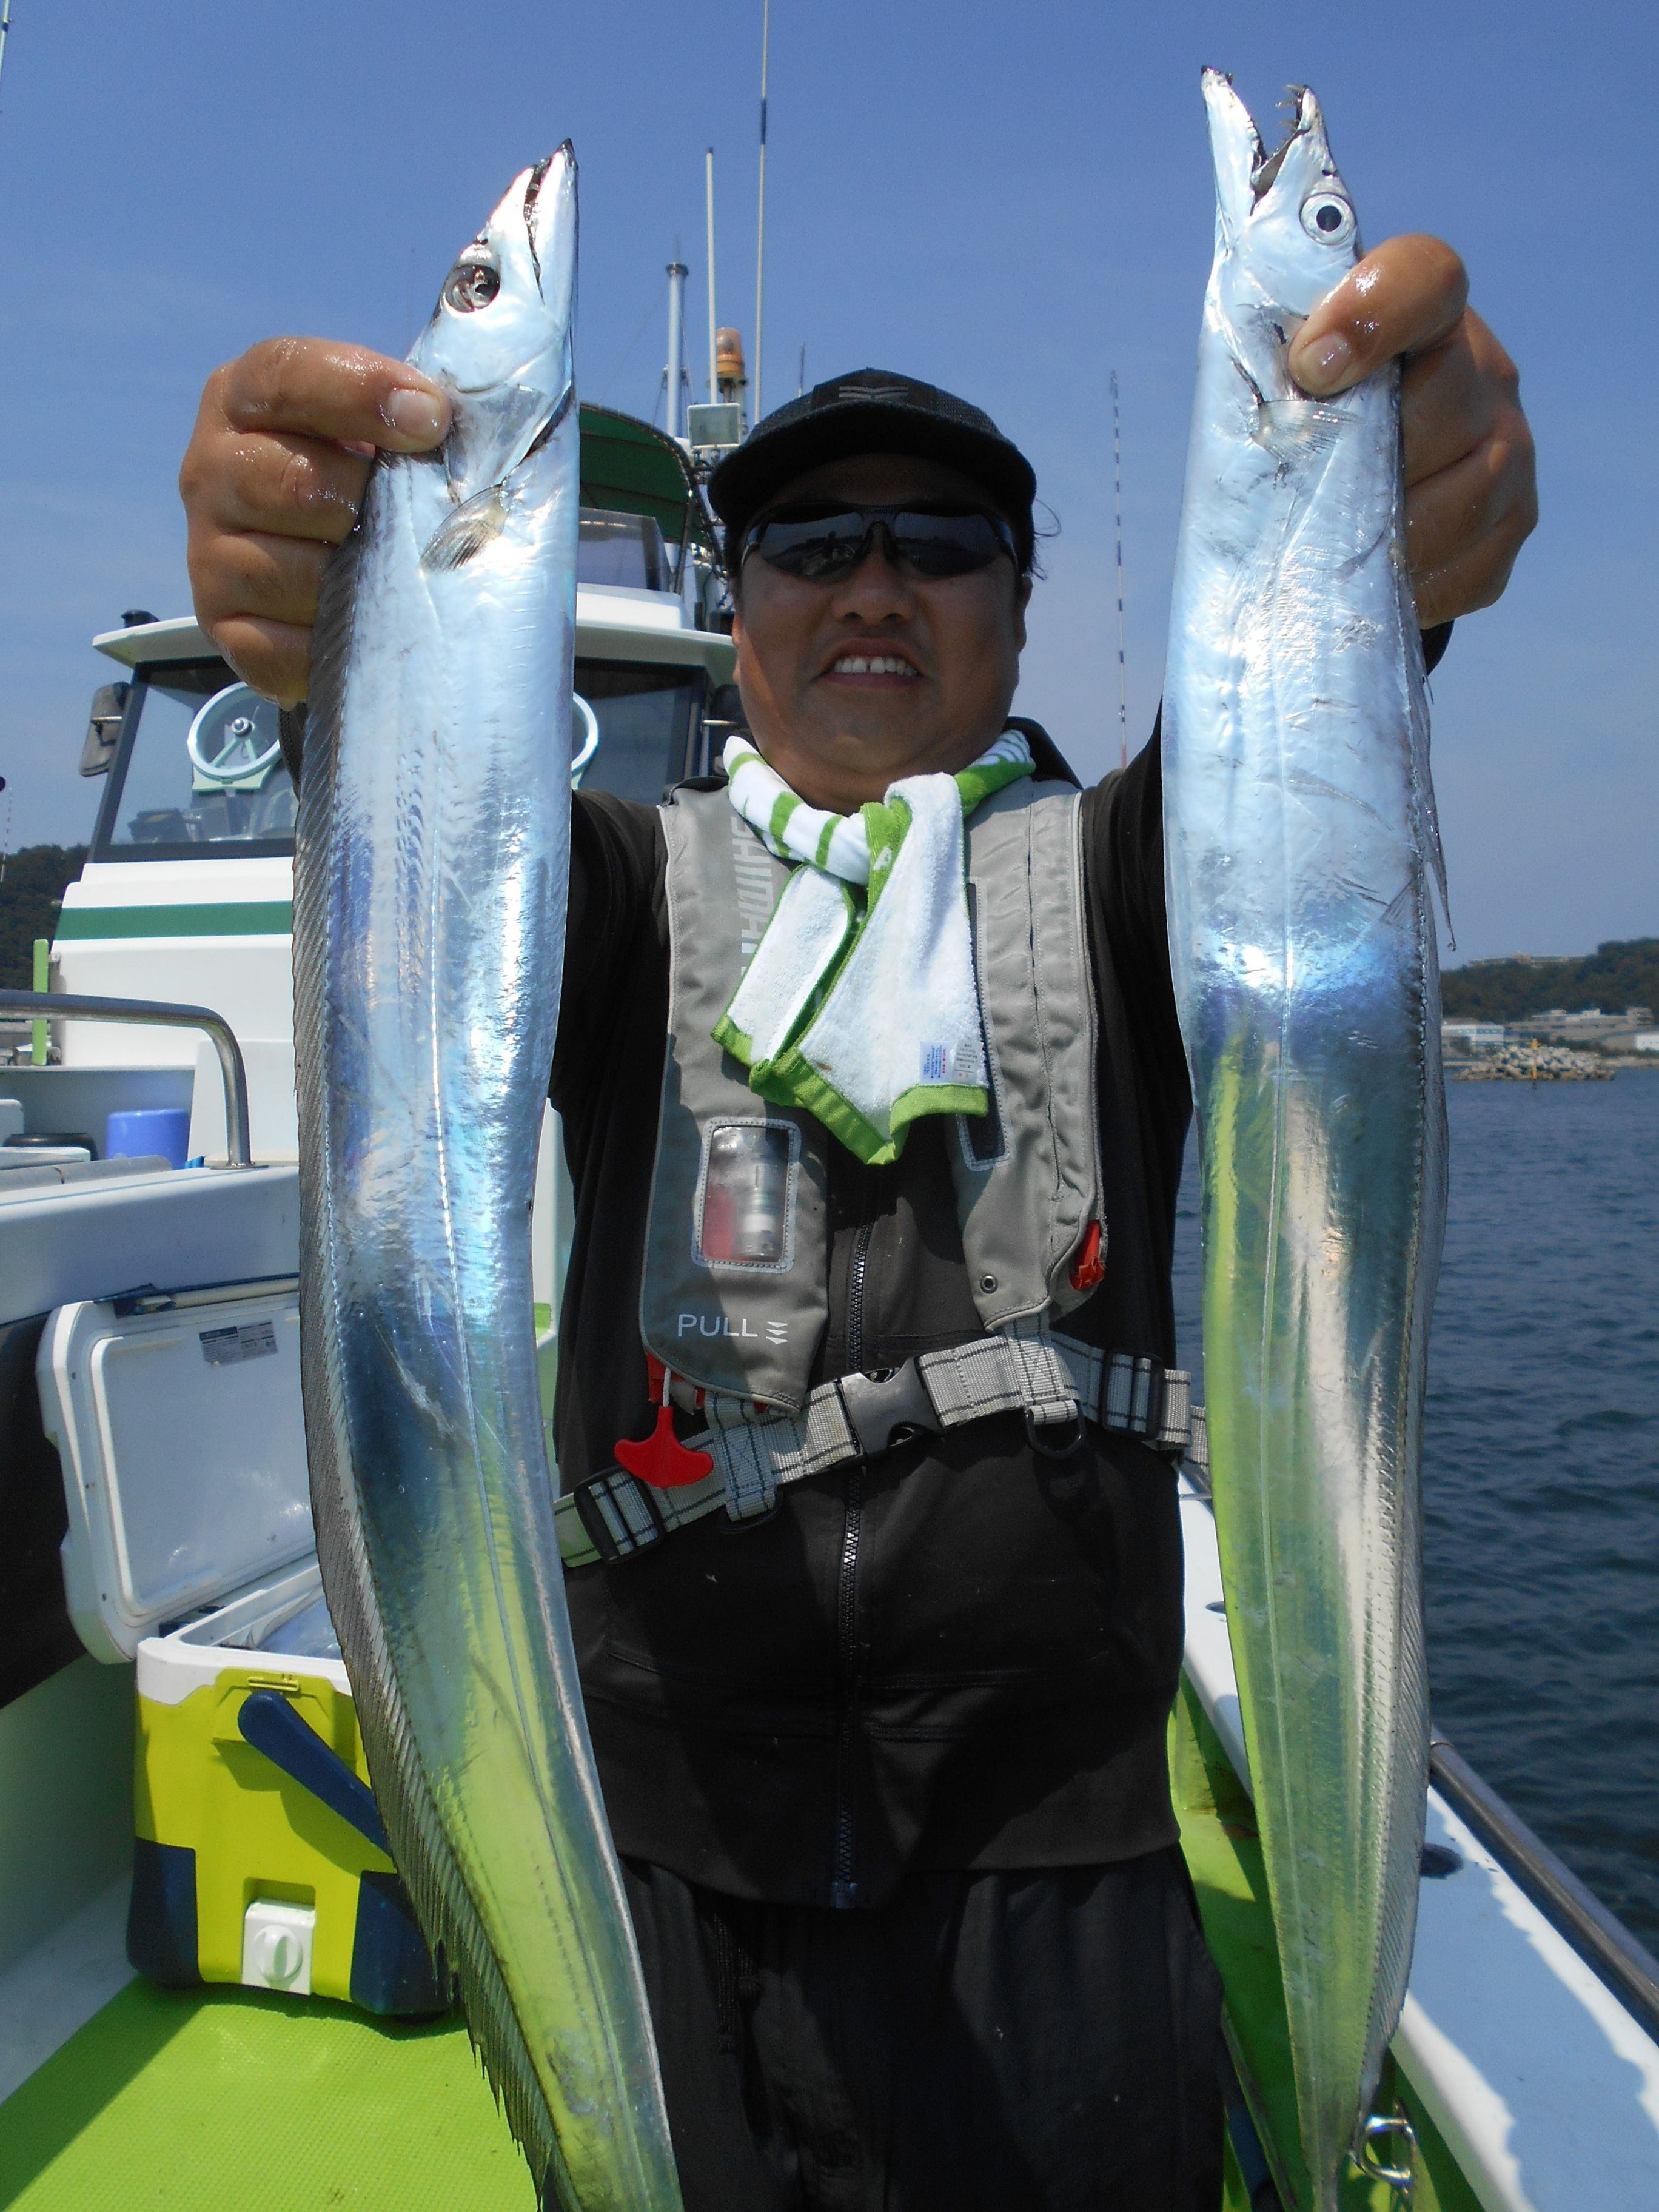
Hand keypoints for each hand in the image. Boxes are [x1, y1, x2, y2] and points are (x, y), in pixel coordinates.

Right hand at [179, 338, 451, 705]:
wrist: (333, 565)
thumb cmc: (369, 484)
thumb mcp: (382, 432)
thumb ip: (414, 418)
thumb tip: (467, 429)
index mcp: (244, 398)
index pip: (286, 374)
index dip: (361, 391)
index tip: (431, 418)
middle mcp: (211, 469)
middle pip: (281, 480)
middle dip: (359, 501)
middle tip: (407, 520)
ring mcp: (207, 552)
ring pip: (278, 571)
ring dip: (350, 582)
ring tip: (389, 579)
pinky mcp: (223, 626)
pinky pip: (274, 647)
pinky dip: (326, 647)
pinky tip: (363, 634)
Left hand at [1287, 235, 1536, 626]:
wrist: (1363, 479)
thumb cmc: (1309, 418)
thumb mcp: (1286, 382)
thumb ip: (1276, 374)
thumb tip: (1253, 407)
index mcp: (1429, 313)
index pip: (1424, 278)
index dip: (1369, 315)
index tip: (1307, 368)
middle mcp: (1487, 374)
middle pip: (1440, 406)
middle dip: (1363, 456)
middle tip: (1304, 489)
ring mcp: (1510, 453)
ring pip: (1459, 501)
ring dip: (1384, 536)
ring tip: (1327, 550)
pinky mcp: (1512, 526)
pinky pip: (1467, 571)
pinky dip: (1410, 587)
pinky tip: (1365, 585)